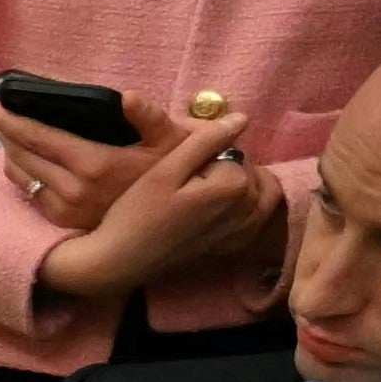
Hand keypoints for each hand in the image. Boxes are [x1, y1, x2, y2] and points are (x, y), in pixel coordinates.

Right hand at [36, 97, 281, 309]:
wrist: (120, 262)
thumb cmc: (135, 214)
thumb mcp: (164, 170)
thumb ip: (205, 141)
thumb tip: (241, 118)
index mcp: (233, 184)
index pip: (233, 150)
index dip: (208, 149)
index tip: (179, 160)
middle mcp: (247, 208)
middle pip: (247, 169)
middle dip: (226, 164)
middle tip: (188, 175)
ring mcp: (243, 230)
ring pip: (260, 192)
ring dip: (245, 182)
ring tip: (212, 183)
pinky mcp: (235, 246)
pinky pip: (259, 218)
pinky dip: (253, 207)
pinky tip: (231, 206)